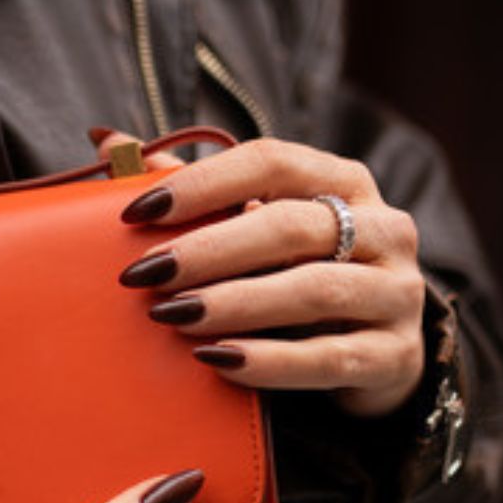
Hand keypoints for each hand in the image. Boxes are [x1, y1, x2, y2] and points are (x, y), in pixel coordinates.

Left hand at [102, 133, 425, 417]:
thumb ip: (190, 190)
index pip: (272, 162)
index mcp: (342, 182)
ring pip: (313, 291)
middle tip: (145, 273)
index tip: (137, 212)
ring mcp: (397, 293)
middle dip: (208, 250)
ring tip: (172, 316)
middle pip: (289, 227)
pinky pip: (329, 359)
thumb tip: (105, 140)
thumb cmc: (294, 275)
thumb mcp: (251, 229)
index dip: (203, 183)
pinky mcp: (396, 357)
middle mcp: (383, 228)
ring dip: (234, 303)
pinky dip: (270, 362)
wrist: (372, 355)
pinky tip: (217, 360)